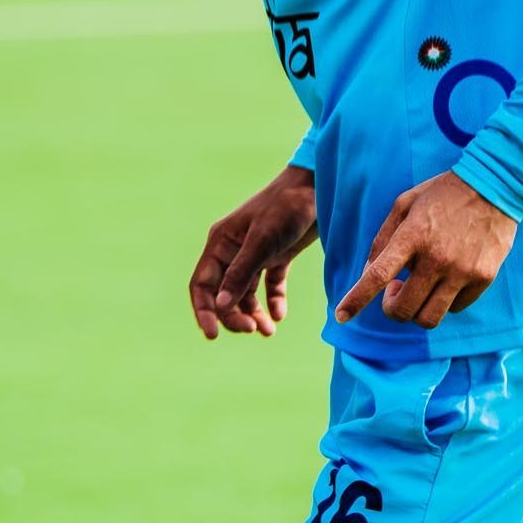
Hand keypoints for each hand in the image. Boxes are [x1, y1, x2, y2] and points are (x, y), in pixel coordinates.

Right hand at [190, 164, 318, 337]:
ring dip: (253, 314)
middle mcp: (233, 250)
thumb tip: (220, 306)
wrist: (320, 187)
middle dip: (233, 315)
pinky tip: (279, 315)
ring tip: (267, 331)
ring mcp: (255, 253)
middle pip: (223, 293)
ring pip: (245, 293)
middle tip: (251, 330)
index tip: (212, 336)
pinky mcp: (277, 255)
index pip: (202, 284)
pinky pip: (269, 285)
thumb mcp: (262, 241)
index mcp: (221, 243)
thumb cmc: (287, 207)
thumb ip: (240, 274)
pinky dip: (273, 301)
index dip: (204, 311)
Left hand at [335, 170, 515, 330]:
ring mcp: (462, 270)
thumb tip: (367, 274)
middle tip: (395, 291)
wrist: (496, 185)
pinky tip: (446, 281)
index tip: (341, 315)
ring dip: (417, 311)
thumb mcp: (405, 203)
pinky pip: (456, 308)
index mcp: (412, 235)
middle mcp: (437, 257)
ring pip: (429, 318)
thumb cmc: (443, 193)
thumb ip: (382, 238)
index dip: (357, 299)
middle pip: (403, 309)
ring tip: (420, 290)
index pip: (379, 275)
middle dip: (391, 308)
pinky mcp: (483, 278)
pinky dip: (445, 302)